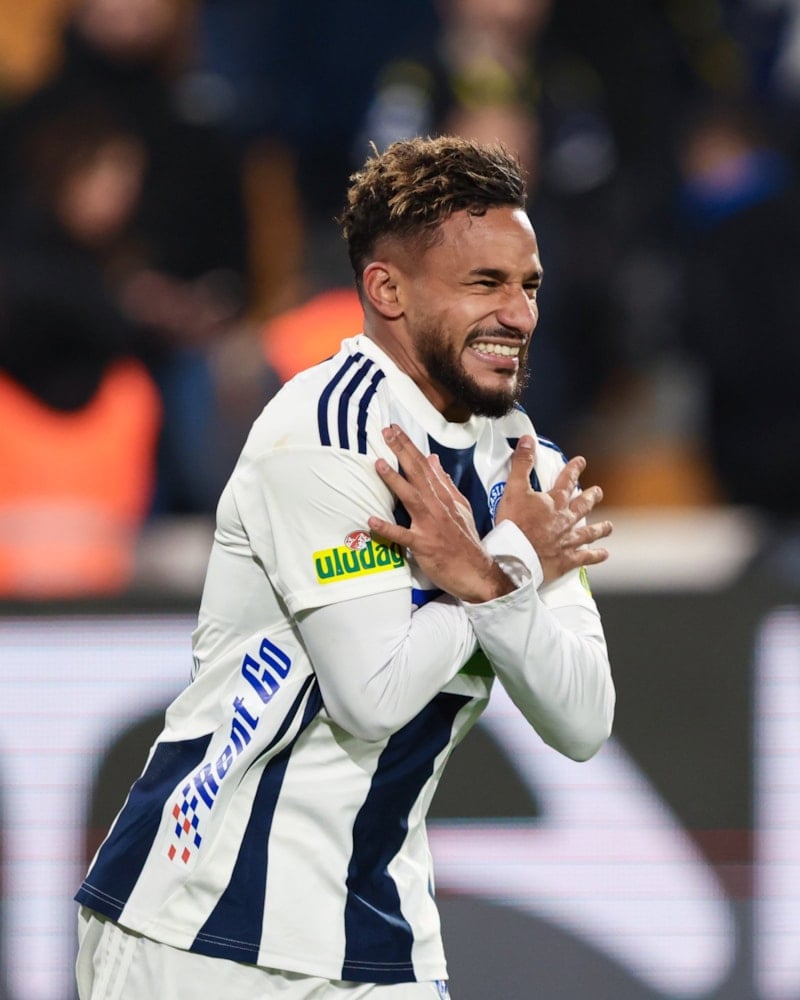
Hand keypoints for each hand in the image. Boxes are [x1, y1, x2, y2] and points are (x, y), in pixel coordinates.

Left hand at [368, 425, 513, 602]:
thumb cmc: (465, 540)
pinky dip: (388, 528)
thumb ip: (445, 483)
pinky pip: (403, 536)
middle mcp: (438, 507)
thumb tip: (432, 459)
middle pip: (418, 474)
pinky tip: (372, 520)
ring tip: (378, 464)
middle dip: (402, 451)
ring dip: (394, 481)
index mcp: (444, 497)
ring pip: (411, 498)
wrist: (478, 572)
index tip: (395, 429)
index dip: (409, 447)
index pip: (425, 466)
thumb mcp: (460, 507)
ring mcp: (431, 525)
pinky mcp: (424, 545)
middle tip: (386, 431)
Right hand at [497, 435, 611, 583]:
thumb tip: (527, 440)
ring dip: (600, 528)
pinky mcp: (566, 560)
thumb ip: (521, 464)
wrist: (517, 556)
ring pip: (588, 532)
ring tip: (609, 526)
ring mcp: (568, 541)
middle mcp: (565, 520)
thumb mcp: (514, 489)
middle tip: (598, 492)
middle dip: (591, 497)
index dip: (574, 469)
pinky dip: (595, 556)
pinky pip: (585, 557)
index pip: (566, 481)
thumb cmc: (514, 525)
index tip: (581, 462)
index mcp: (554, 502)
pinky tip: (604, 554)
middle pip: (582, 506)